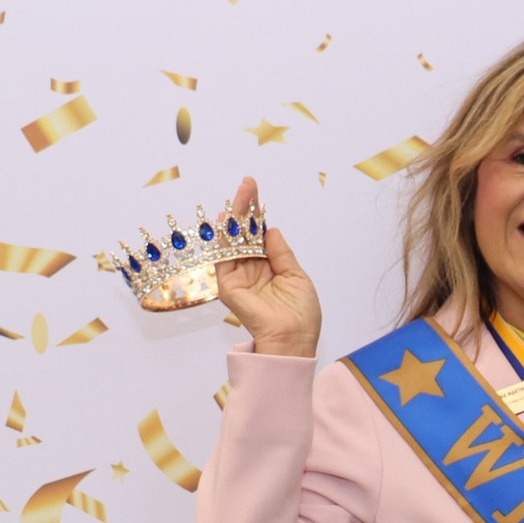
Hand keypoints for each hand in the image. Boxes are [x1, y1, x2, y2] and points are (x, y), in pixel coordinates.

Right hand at [213, 177, 320, 357]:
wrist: (293, 338)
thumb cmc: (301, 314)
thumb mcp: (296, 276)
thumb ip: (281, 253)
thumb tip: (271, 230)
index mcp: (268, 267)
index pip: (259, 235)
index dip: (257, 215)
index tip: (255, 191)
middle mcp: (251, 269)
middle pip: (244, 234)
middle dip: (244, 209)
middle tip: (247, 184)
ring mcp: (238, 277)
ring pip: (232, 241)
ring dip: (235, 217)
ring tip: (240, 194)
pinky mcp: (228, 286)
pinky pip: (222, 258)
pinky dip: (224, 239)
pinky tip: (228, 221)